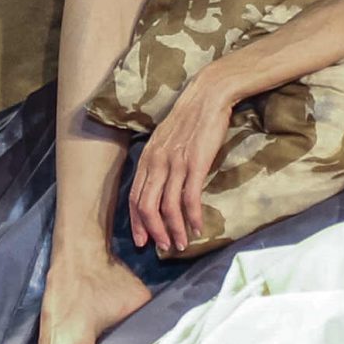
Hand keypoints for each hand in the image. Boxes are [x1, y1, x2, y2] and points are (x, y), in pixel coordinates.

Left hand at [129, 73, 232, 253]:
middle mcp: (156, 162)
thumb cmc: (190, 118)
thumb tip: (160, 186)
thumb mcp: (165, 141)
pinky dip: (192, 217)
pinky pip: (190, 197)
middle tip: (162, 248)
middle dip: (154, 231)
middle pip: (147, 206)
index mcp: (147, 158)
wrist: (208, 95)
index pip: (135, 197)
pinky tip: (198, 228)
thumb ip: (160, 162)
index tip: (143, 240)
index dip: (137, 222)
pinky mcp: (195, 162)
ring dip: (174, 230)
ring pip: (168, 206)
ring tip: (181, 244)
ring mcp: (175, 163)